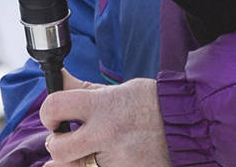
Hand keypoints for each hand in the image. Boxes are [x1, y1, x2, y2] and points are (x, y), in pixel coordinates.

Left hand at [41, 71, 170, 166]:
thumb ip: (84, 90)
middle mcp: (106, 133)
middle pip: (57, 147)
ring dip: (74, 162)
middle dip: (56, 144)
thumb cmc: (151, 104)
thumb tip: (58, 76)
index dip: (48, 112)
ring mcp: (115, 159)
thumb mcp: (119, 90)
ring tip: (87, 153)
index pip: (55, 106)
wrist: (187, 124)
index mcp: (103, 106)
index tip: (55, 116)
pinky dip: (94, 166)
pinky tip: (103, 159)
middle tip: (66, 140)